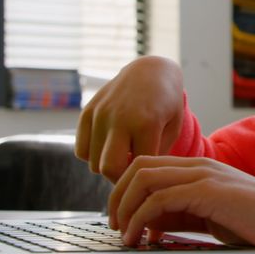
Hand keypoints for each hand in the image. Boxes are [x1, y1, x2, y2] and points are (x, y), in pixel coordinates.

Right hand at [75, 56, 183, 181]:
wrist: (151, 71)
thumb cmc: (167, 104)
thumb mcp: (172, 129)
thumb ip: (156, 155)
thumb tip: (136, 182)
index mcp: (146, 124)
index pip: (136, 168)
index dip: (142, 179)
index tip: (148, 181)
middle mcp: (119, 118)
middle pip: (108, 169)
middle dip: (120, 179)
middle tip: (131, 175)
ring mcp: (100, 114)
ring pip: (93, 162)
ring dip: (107, 167)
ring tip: (124, 159)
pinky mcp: (87, 111)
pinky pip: (82, 149)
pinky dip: (93, 155)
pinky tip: (109, 148)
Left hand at [107, 156, 254, 247]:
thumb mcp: (210, 215)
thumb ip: (182, 214)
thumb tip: (151, 224)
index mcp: (198, 167)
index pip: (147, 166)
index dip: (125, 191)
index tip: (120, 218)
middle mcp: (197, 165)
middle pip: (138, 167)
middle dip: (117, 197)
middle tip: (113, 225)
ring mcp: (203, 174)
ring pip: (144, 179)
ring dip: (124, 207)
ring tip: (123, 233)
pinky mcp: (208, 190)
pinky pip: (160, 198)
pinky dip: (142, 218)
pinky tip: (142, 236)